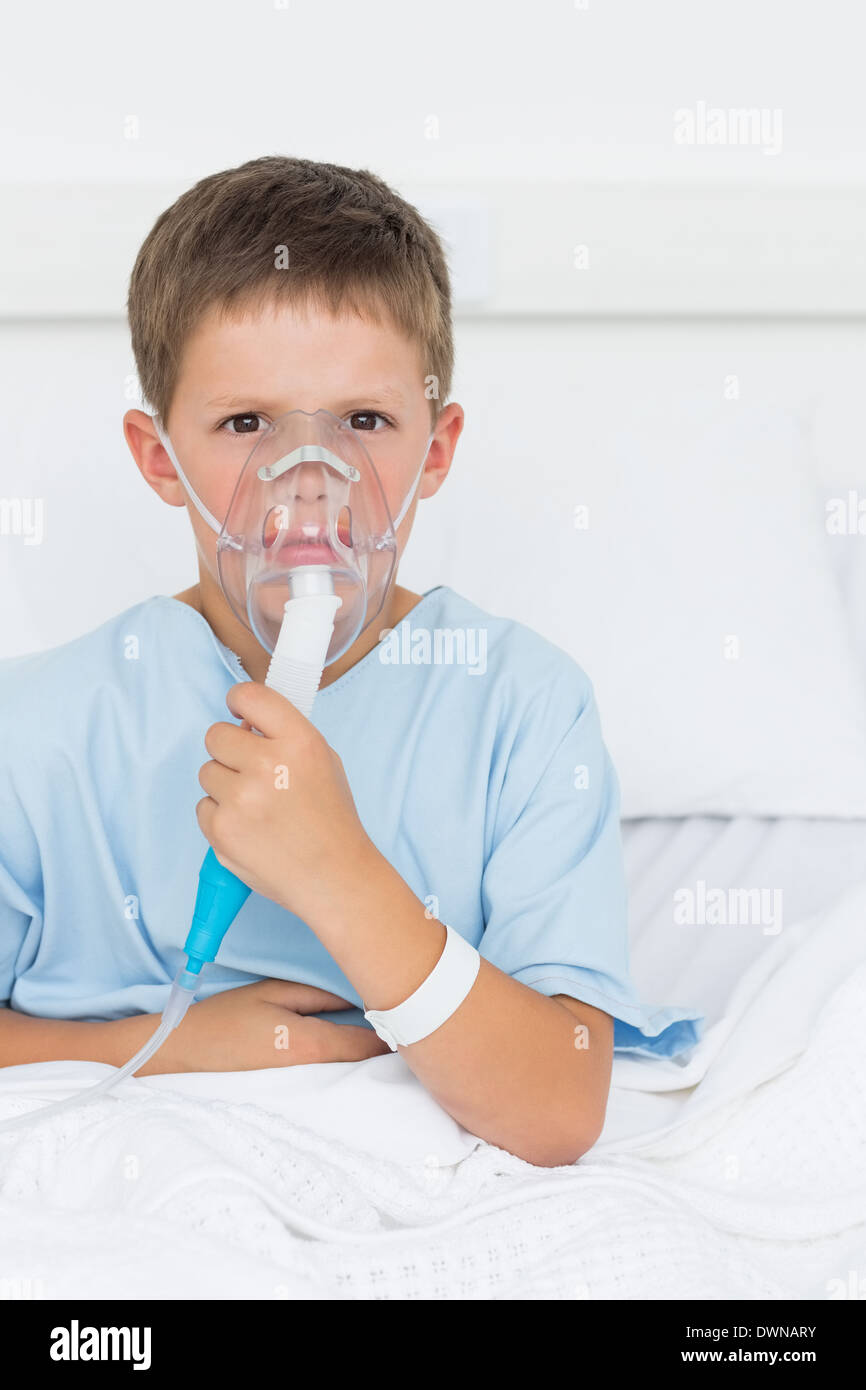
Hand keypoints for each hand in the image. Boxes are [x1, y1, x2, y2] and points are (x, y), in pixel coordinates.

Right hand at [129, 979, 391, 1074]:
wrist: (181, 1056)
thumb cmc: (225, 1021)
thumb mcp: (272, 995)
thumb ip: (317, 996)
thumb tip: (359, 996)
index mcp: (311, 1045)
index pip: (370, 1043)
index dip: (397, 1031)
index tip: (418, 1015)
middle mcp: (314, 1072)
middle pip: (365, 1063)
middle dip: (389, 1045)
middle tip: (413, 1022)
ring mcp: (304, 1087)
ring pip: (350, 1071)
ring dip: (369, 1055)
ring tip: (390, 1031)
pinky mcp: (293, 1091)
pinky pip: (331, 1076)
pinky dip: (347, 1063)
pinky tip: (354, 1049)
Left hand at [196, 681, 374, 924]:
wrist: (333, 876)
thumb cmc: (331, 820)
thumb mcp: (325, 761)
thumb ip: (285, 736)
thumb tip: (245, 724)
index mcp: (299, 742)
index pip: (250, 696)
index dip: (238, 700)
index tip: (237, 710)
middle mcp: (268, 765)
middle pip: (216, 735)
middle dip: (229, 749)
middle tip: (250, 770)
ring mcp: (241, 799)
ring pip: (206, 772)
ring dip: (225, 784)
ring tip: (256, 806)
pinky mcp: (221, 830)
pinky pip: (203, 806)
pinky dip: (221, 816)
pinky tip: (249, 828)